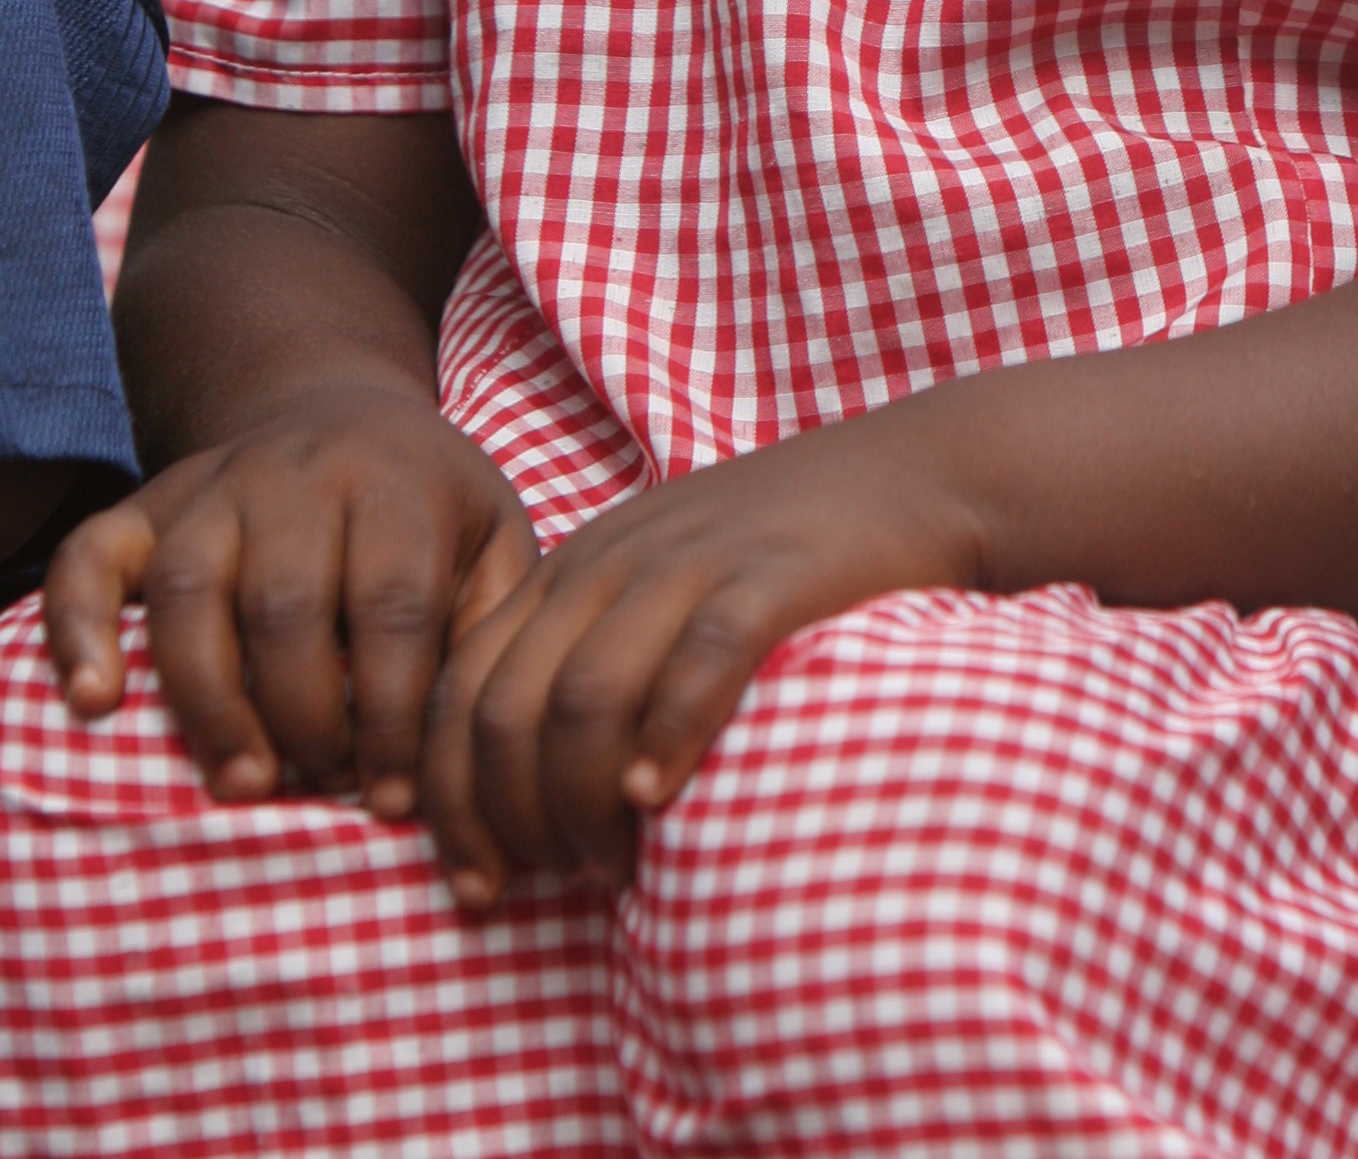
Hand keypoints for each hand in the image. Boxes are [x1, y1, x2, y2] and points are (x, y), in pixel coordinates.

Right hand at [41, 381, 536, 814]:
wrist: (343, 412)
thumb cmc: (427, 510)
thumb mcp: (491, 544)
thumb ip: (489, 631)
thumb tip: (472, 755)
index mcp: (393, 482)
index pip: (390, 606)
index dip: (390, 712)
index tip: (393, 795)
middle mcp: (297, 473)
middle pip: (287, 602)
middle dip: (305, 714)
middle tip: (321, 785)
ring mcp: (212, 485)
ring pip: (189, 588)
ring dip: (208, 697)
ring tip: (242, 781)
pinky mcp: (145, 506)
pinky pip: (88, 557)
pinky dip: (77, 627)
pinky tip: (93, 701)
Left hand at [418, 406, 981, 905]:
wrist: (907, 473)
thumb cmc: (774, 556)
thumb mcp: (654, 589)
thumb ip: (590, 658)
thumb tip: (526, 797)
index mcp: (570, 570)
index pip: (461, 688)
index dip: (449, 800)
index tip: (476, 884)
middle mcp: (611, 563)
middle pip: (507, 708)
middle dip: (514, 818)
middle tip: (562, 877)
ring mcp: (689, 566)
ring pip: (584, 697)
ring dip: (580, 802)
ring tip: (613, 864)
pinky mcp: (770, 580)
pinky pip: (697, 662)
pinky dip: (666, 738)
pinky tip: (658, 798)